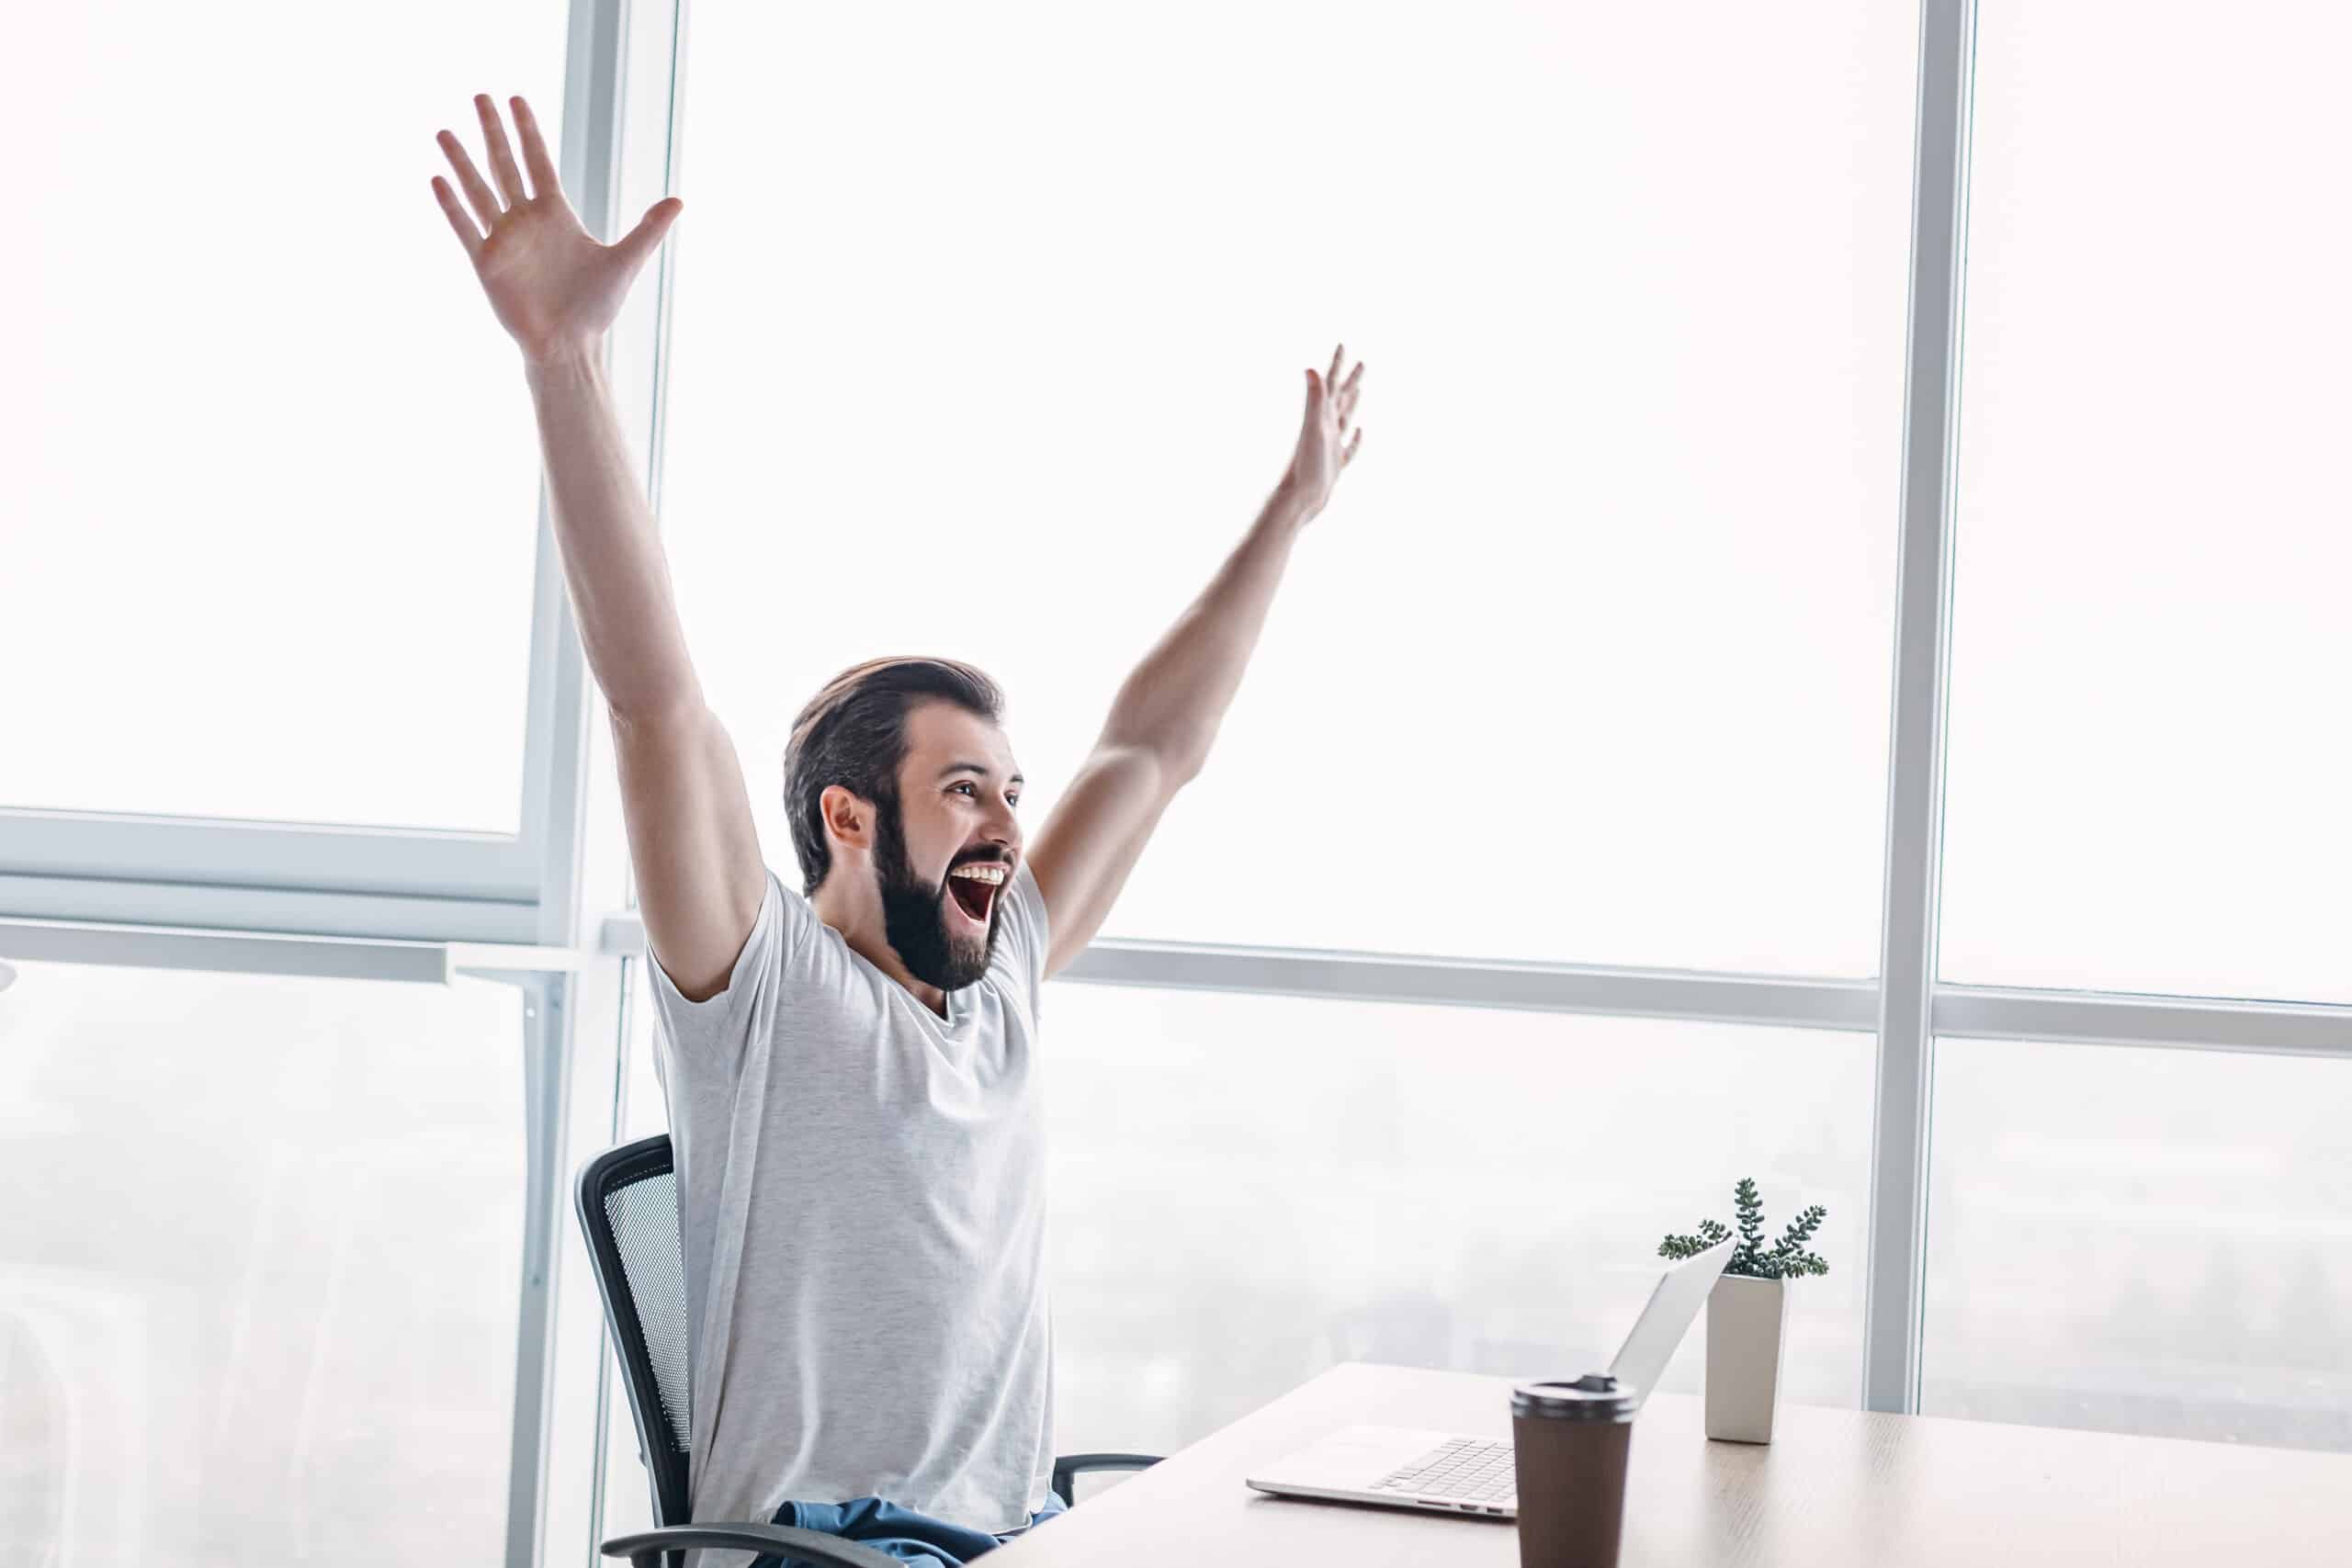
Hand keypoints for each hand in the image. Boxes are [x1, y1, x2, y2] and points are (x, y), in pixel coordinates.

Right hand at [431, 94, 681, 364]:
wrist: (571, 345)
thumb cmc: (596, 307)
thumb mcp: (626, 261)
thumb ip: (648, 229)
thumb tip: (679, 201)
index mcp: (557, 215)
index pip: (539, 162)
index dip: (528, 131)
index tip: (516, 99)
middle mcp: (526, 221)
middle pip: (505, 166)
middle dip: (493, 132)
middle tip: (480, 96)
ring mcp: (504, 240)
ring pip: (479, 191)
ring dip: (462, 162)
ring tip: (445, 132)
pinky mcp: (487, 264)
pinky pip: (466, 229)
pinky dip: (452, 206)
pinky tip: (438, 179)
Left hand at [1279, 343, 1365, 523]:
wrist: (1300, 499)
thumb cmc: (1306, 466)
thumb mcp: (1314, 429)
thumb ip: (1314, 399)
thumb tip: (1310, 368)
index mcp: (1321, 417)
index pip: (1331, 385)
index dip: (1337, 364)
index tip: (1342, 345)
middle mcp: (1325, 427)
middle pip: (1340, 398)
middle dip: (1349, 379)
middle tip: (1361, 362)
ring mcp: (1330, 444)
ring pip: (1344, 418)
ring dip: (1351, 402)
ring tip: (1357, 389)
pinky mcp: (1335, 463)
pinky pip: (1349, 446)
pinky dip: (1355, 437)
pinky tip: (1359, 431)